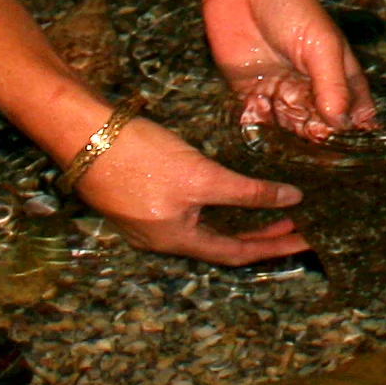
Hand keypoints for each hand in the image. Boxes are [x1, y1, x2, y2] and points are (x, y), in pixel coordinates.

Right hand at [71, 116, 310, 264]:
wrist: (79, 131)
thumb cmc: (139, 155)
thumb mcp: (200, 174)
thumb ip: (247, 192)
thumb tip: (292, 200)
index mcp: (176, 241)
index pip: (238, 253)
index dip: (275, 246)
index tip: (306, 239)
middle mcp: (159, 239)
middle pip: (219, 244)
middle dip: (257, 233)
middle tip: (293, 221)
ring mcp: (143, 220)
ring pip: (200, 227)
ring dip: (235, 218)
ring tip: (267, 205)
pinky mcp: (133, 197)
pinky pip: (183, 210)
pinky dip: (211, 204)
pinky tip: (221, 185)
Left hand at [189, 0, 375, 135]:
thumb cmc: (290, 5)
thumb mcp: (319, 43)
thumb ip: (331, 83)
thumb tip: (341, 123)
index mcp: (337, 73)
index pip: (354, 110)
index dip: (353, 127)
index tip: (348, 137)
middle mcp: (312, 86)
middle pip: (322, 124)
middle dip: (320, 133)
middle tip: (313, 132)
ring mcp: (282, 91)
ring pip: (291, 127)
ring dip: (291, 134)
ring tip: (288, 127)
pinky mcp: (252, 92)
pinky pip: (259, 120)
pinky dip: (260, 126)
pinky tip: (259, 117)